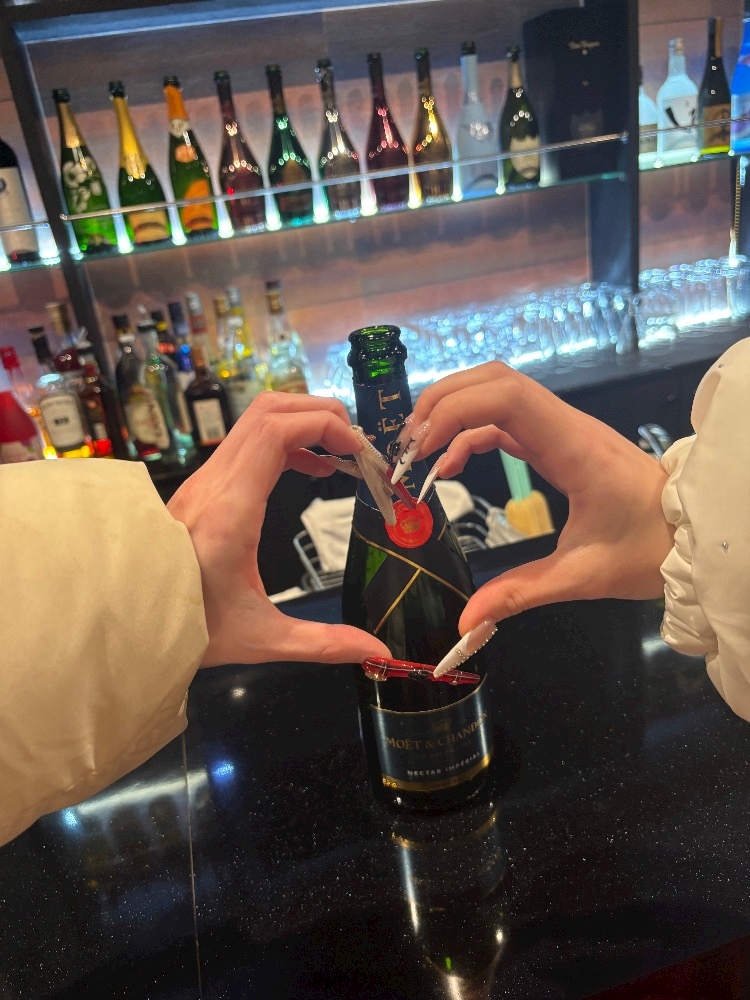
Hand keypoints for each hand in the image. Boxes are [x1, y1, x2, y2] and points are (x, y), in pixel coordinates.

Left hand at [168, 392, 390, 667]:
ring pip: (256, 421)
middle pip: (268, 412)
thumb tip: (377, 650)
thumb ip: (323, 643)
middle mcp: (214, 484)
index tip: (359, 450)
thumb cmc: (190, 630)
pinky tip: (313, 469)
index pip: (277, 432)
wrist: (129, 622)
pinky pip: (249, 444)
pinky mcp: (202, 488)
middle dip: (320, 415)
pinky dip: (287, 442)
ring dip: (302, 424)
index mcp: (231, 510)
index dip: (324, 425)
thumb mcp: (263, 639)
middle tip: (358, 446)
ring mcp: (204, 481)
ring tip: (342, 453)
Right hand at [395, 362, 673, 634]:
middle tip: (409, 444)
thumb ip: (519, 594)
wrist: (695, 535)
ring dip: (455, 411)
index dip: (455, 410)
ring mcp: (564, 429)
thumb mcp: (582, 577)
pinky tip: (452, 465)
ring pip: (499, 391)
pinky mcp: (561, 441)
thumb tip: (465, 621)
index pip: (507, 397)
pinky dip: (472, 432)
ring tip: (420, 450)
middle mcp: (567, 426)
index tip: (422, 449)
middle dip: (444, 402)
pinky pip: (507, 420)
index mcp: (574, 448)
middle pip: (495, 380)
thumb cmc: (648, 551)